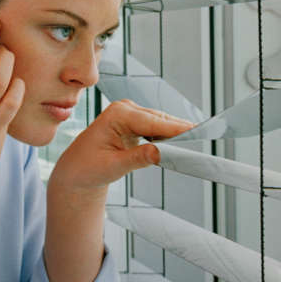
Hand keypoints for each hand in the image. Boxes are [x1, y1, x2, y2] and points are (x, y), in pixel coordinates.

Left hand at [43, 99, 193, 281]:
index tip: (197, 132)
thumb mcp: (112, 167)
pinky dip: (168, 137)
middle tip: (205, 139)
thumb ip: (137, 158)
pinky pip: (157, 128)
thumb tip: (160, 153)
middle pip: (161, 120)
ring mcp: (130, 114)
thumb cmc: (86, 168)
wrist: (75, 172)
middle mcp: (125, 109)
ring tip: (196, 143)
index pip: (154, 121)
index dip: (177, 128)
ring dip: (176, 134)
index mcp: (118, 114)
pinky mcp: (135, 123)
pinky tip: (180, 144)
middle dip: (181, 131)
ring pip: (161, 123)